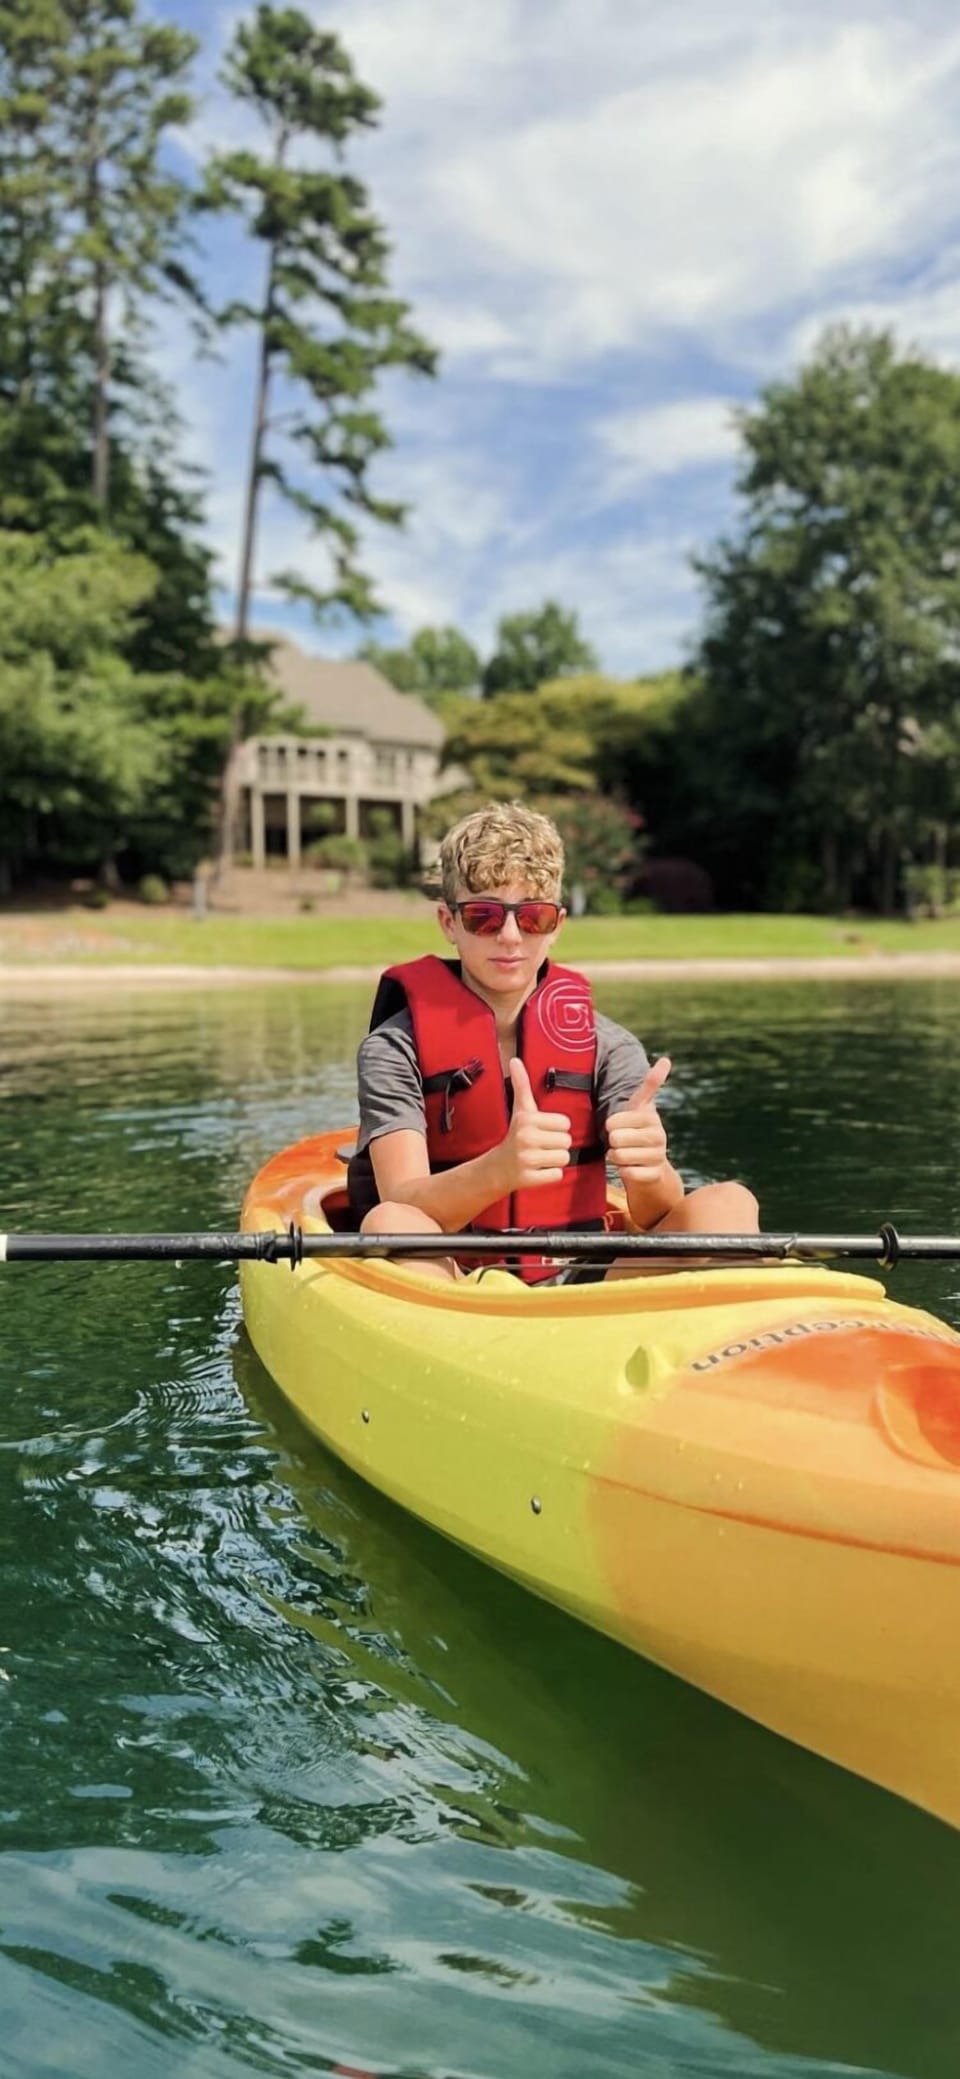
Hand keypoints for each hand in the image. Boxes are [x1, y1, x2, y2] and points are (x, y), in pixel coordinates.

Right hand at [499, 1057, 571, 1190]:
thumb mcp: (520, 1109)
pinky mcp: (529, 1178)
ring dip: (554, 1161)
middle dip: (556, 1145)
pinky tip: (537, 1170)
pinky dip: (550, 1175)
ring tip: (539, 1158)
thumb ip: (521, 1084)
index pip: (565, 1124)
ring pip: (564, 1159)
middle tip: (540, 1146)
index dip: (556, 1129)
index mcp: (528, 1119)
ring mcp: (527, 1159)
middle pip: (567, 1142)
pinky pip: (557, 1175)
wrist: (497, 1167)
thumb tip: (515, 1060)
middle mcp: (526, 1138)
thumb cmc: (515, 1135)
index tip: (542, 1131)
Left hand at [606, 1057, 670, 1185]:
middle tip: (620, 1142)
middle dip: (612, 1142)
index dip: (610, 1125)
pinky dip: (624, 1171)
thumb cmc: (639, 1131)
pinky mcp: (654, 1174)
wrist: (653, 1166)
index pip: (615, 1120)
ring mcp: (658, 1155)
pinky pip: (628, 1173)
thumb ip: (650, 1084)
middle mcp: (658, 1135)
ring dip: (616, 1157)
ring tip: (625, 1154)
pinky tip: (630, 1168)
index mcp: (651, 1117)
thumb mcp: (641, 1107)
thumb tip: (667, 1059)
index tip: (614, 1125)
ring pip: (620, 1156)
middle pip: (616, 1139)